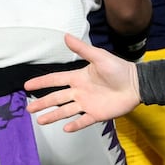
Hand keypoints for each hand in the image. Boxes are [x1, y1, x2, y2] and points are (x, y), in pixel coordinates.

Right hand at [25, 33, 140, 131]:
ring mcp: (87, 104)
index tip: (27, 86)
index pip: (55, 80)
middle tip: (28, 109)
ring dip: (53, 116)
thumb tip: (66, 36)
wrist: (137, 84)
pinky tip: (65, 129)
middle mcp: (80, 92)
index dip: (41, 82)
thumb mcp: (99, 57)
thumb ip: (82, 49)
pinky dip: (74, 125)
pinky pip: (83, 121)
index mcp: (78, 78)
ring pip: (66, 111)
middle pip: (56, 98)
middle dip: (42, 103)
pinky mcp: (97, 114)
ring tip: (40, 120)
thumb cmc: (120, 69)